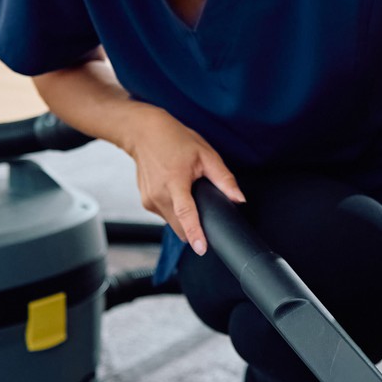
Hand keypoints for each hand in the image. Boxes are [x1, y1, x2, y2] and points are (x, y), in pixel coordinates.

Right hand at [117, 104, 243, 255]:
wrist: (143, 133)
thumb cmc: (174, 140)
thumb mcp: (205, 154)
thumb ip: (223, 179)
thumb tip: (238, 199)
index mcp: (175, 181)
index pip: (186, 213)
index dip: (195, 233)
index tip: (201, 248)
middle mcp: (159, 194)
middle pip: (180, 225)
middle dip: (194, 227)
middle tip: (202, 205)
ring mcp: (149, 200)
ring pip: (172, 222)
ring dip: (183, 217)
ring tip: (185, 190)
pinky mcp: (145, 202)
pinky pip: (165, 215)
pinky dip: (174, 209)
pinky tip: (175, 191)